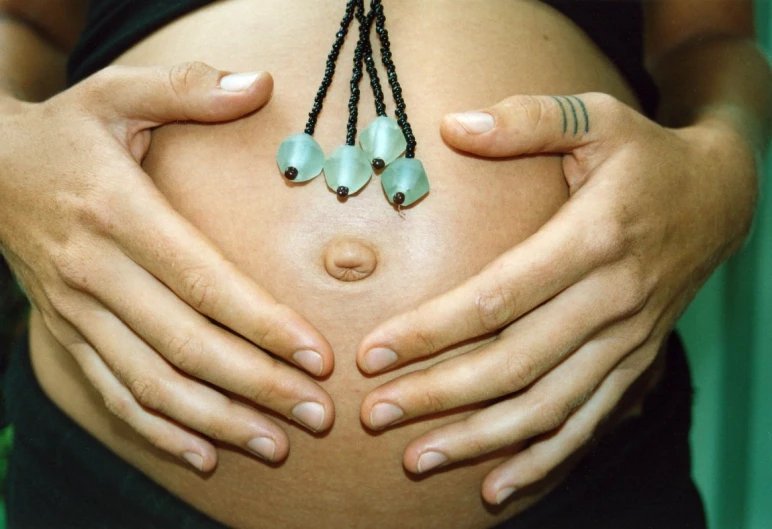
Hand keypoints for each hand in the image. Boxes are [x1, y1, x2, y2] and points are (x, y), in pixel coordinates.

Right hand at [0, 63, 334, 470]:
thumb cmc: (67, 132)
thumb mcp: (116, 92)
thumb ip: (186, 88)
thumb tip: (258, 83)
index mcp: (119, 214)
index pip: (204, 283)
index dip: (264, 325)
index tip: (318, 356)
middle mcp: (95, 273)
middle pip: (186, 346)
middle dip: (258, 386)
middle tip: (318, 414)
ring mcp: (75, 313)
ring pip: (150, 385)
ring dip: (218, 422)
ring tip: (278, 444)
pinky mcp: (66, 335)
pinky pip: (111, 396)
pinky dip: (158, 432)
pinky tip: (206, 453)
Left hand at [355, 93, 755, 503]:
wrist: (721, 197)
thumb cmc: (646, 156)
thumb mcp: (596, 117)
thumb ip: (527, 120)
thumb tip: (452, 126)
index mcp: (594, 239)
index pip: (498, 297)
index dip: (432, 330)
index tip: (373, 352)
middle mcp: (612, 300)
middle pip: (515, 363)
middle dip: (440, 394)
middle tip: (375, 414)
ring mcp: (627, 340)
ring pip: (549, 407)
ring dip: (481, 439)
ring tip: (418, 459)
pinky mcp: (635, 362)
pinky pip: (588, 422)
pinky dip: (544, 460)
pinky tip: (499, 487)